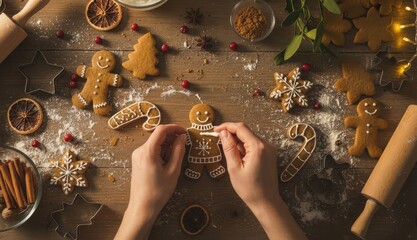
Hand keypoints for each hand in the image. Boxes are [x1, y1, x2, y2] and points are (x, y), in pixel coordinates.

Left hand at [115, 124, 185, 239]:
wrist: (142, 207)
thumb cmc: (158, 191)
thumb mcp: (173, 171)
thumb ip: (178, 151)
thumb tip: (182, 138)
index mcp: (148, 151)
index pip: (161, 130)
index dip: (174, 128)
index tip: (185, 132)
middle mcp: (140, 150)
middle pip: (158, 136)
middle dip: (172, 138)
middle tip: (183, 147)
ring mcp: (137, 155)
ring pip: (155, 143)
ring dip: (167, 146)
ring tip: (175, 159)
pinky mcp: (138, 161)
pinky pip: (151, 150)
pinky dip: (161, 152)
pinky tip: (167, 163)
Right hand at [214, 122, 279, 207]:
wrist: (266, 202)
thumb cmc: (249, 189)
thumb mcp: (234, 168)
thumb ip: (229, 148)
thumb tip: (223, 133)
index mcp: (258, 147)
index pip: (241, 128)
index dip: (226, 126)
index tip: (215, 130)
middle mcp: (266, 145)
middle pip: (246, 131)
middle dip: (231, 133)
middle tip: (218, 140)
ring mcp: (269, 149)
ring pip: (249, 137)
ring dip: (237, 141)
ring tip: (228, 153)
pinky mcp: (269, 154)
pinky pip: (254, 144)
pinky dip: (244, 146)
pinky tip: (238, 156)